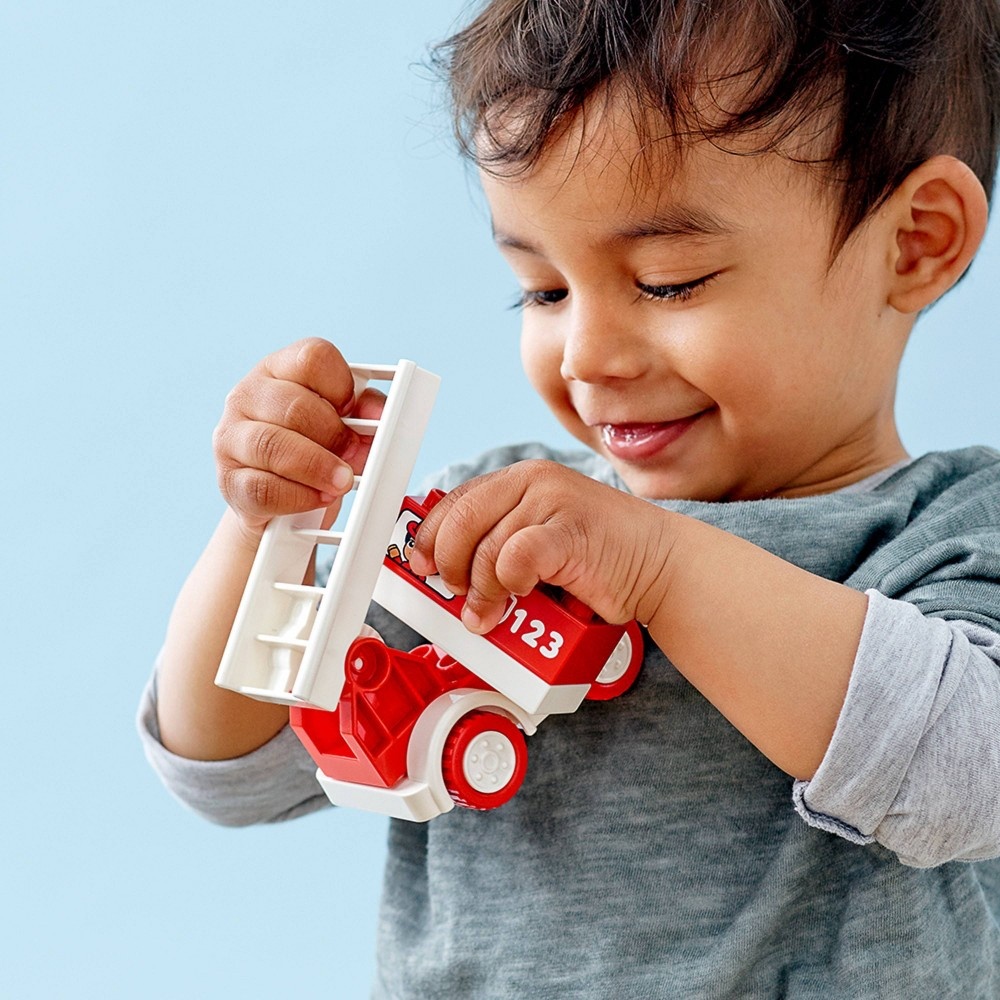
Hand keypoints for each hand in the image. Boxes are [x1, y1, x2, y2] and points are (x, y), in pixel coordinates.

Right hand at [212, 338, 383, 535]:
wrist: (280, 499)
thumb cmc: (313, 448)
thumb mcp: (342, 421)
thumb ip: (366, 410)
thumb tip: (379, 414)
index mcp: (279, 369)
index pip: (312, 358)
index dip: (342, 386)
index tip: (354, 412)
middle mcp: (247, 396)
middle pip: (294, 406)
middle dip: (334, 435)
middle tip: (355, 455)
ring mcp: (231, 437)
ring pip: (273, 446)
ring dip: (318, 467)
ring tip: (342, 481)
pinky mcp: (229, 481)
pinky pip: (264, 489)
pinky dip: (299, 497)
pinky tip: (318, 497)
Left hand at [408, 460, 672, 633]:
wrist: (657, 564)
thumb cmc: (596, 558)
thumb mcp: (537, 540)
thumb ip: (499, 544)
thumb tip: (448, 572)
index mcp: (520, 478)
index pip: (455, 500)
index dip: (431, 536)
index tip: (423, 565)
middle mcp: (533, 481)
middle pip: (461, 520)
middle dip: (450, 565)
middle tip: (457, 593)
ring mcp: (553, 501)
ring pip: (486, 547)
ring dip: (480, 591)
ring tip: (488, 614)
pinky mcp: (570, 529)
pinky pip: (515, 557)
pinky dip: (509, 582)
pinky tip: (521, 593)